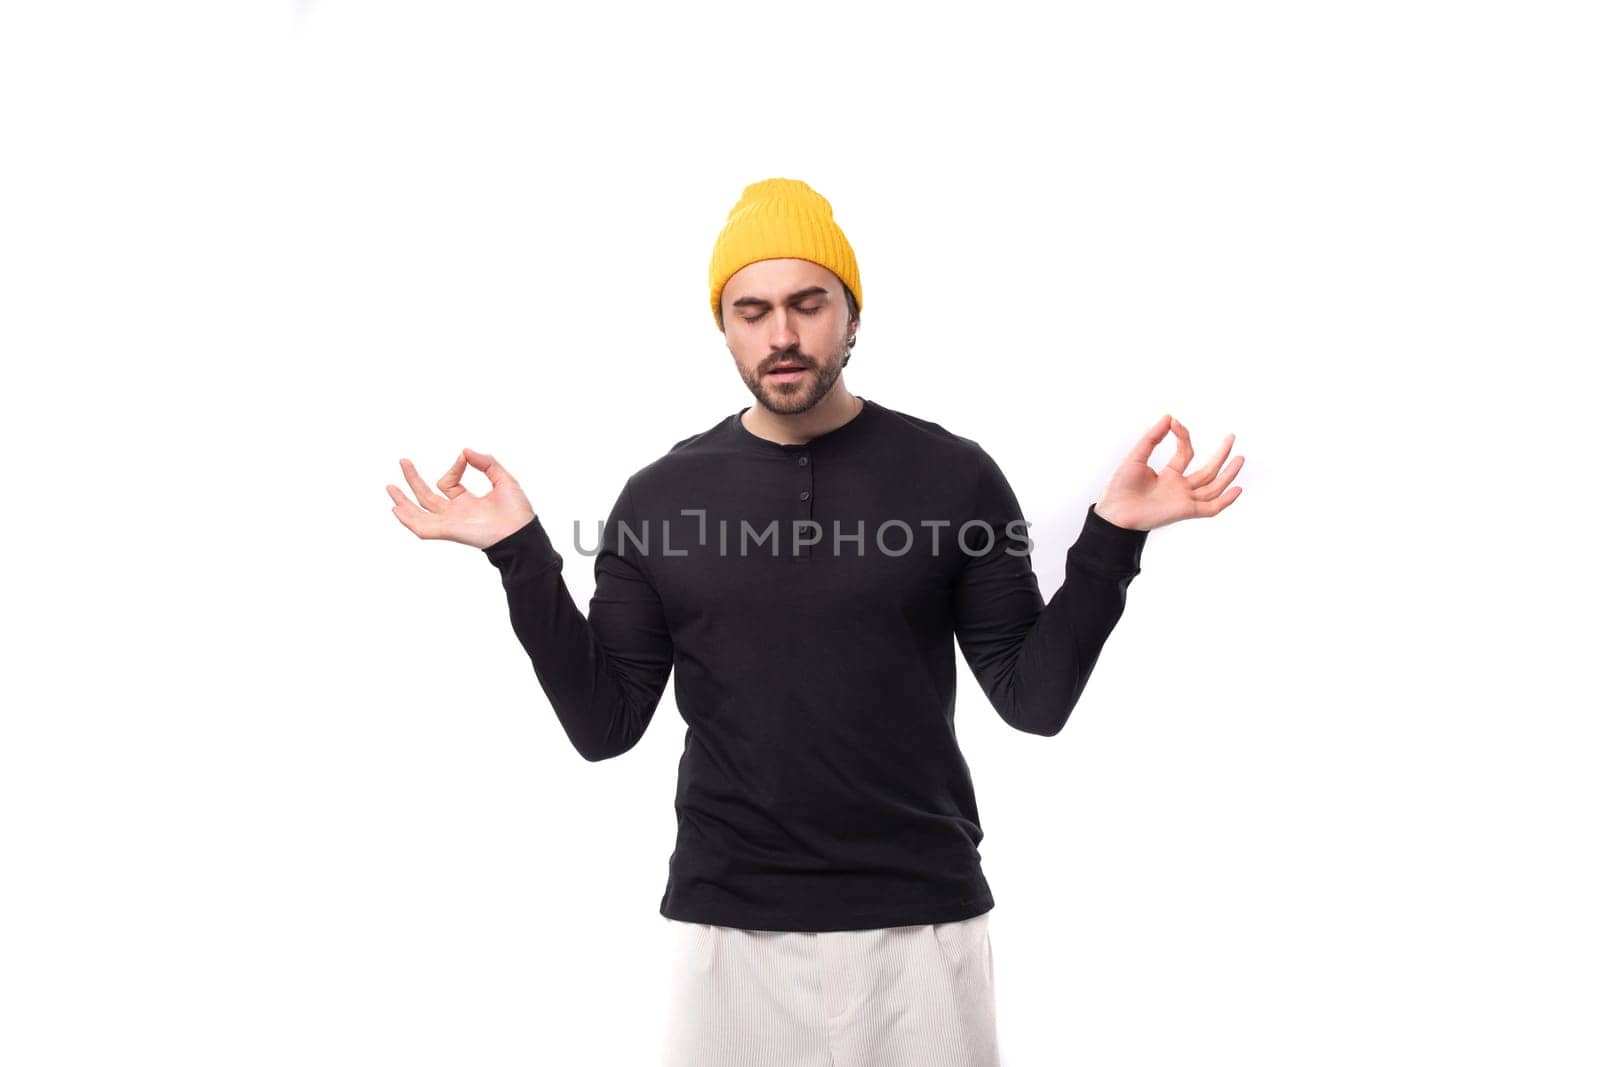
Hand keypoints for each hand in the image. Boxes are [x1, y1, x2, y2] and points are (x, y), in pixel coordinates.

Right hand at [387, 447, 536, 548]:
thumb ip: (486, 463)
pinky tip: (396, 510)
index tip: (465, 457)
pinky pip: (424, 528)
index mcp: (467, 502)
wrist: (522, 532)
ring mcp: (451, 522)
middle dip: (413, 479)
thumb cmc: (517, 511)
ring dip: (403, 501)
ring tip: (389, 487)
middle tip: (403, 460)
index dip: (454, 467)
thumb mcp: (503, 479)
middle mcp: (456, 513)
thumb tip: (465, 451)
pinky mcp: (449, 531)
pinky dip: (409, 521)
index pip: (448, 482)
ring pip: (420, 512)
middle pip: (426, 496)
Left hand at [1093, 415, 1242, 531]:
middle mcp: (1179, 488)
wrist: (1114, 512)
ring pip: (1213, 487)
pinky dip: (1225, 501)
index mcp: (1168, 475)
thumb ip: (1152, 438)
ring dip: (1227, 474)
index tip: (1174, 422)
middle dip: (1220, 455)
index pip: (1186, 454)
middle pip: (1207, 471)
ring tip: (1240, 457)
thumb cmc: (1120, 487)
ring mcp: (1184, 500)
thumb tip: (1168, 417)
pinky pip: (1210, 508)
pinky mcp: (1185, 511)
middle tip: (1231, 437)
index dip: (1183, 436)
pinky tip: (1238, 488)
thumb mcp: (1136, 456)